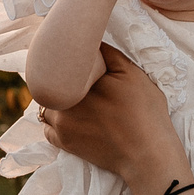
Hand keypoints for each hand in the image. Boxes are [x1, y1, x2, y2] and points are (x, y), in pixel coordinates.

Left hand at [39, 44, 181, 191]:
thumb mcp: (133, 75)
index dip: (68, 60)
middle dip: (60, 80)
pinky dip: (54, 121)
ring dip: (55, 100)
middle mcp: (65, 99)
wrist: (147, 154)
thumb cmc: (146, 112)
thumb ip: (109, 54)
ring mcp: (61, 122)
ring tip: (73, 101)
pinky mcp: (63, 142)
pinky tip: (70, 119)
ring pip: (46, 104)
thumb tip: (90, 40)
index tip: (75, 62)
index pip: (64, 61)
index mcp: (81, 79)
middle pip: (51, 82)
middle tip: (76, 83)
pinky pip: (47, 127)